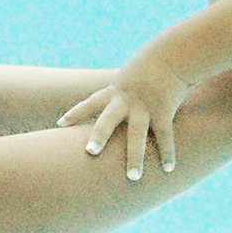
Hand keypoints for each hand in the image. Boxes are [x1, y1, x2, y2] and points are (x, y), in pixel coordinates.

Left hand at [58, 49, 189, 181]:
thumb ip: (118, 93)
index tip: (59, 124)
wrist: (172, 55)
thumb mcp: (128, 77)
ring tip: (133, 177)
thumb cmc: (148, 67)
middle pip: (109, 120)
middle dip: (99, 136)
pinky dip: (167, 153)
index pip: (90, 103)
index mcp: (114, 92)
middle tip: (90, 152)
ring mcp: (144, 107)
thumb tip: (111, 107)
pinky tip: (168, 169)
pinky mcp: (164, 111)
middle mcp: (126, 101)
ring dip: (135, 157)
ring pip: (137, 135)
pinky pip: (165, 136)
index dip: (75, 113)